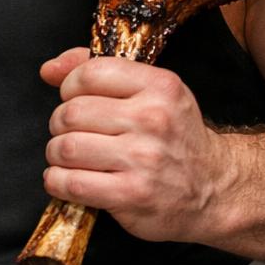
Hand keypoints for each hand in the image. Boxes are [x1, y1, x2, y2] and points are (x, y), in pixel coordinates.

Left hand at [40, 48, 229, 242]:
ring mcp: (143, 159)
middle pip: (72, 112)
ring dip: (56, 153)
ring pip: (67, 148)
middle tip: (71, 131)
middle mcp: (153, 120)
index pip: (90, 73)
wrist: (215, 188)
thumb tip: (49, 69)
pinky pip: (72, 184)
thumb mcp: (151, 91)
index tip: (74, 98)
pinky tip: (65, 180)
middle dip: (60, 123)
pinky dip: (57, 181)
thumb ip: (99, 71)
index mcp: (159, 86)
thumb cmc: (174, 135)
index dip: (69, 85)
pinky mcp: (132, 195)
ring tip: (67, 156)